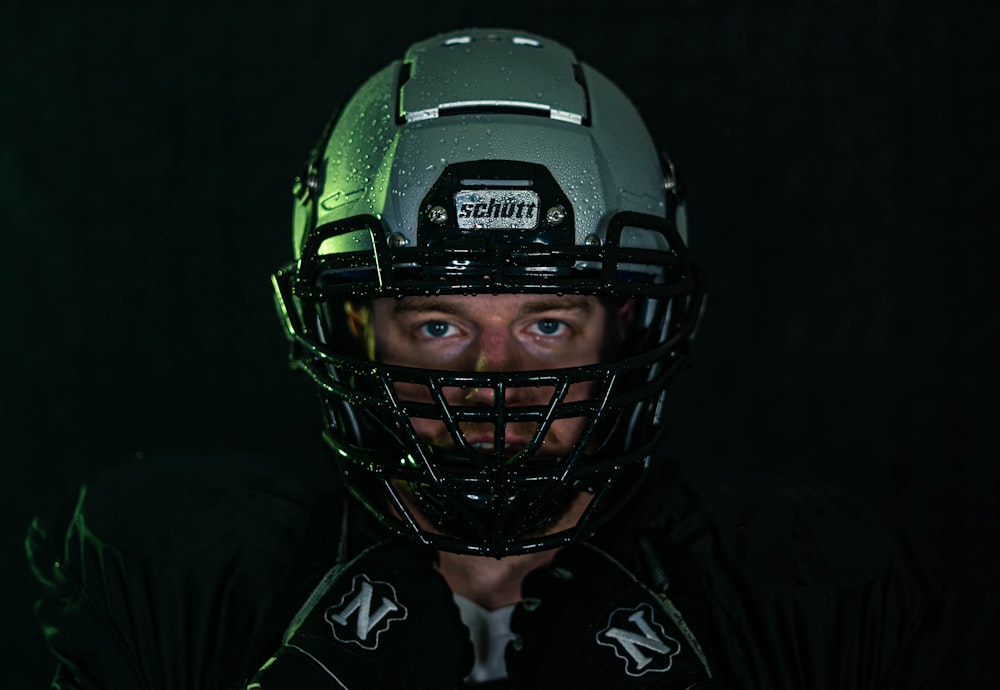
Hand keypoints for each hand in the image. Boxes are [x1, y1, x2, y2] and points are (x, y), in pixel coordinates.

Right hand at [248, 539, 471, 688]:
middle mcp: (430, 580)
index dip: (394, 581)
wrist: (324, 687)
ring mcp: (445, 617)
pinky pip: (454, 650)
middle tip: (379, 627)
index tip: (378, 597)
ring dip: (423, 632)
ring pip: (441, 618)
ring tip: (391, 650)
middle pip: (428, 589)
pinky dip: (436, 659)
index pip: (412, 558)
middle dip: (409, 606)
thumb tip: (342, 497)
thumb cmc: (314, 632)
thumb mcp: (312, 568)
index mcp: (401, 555)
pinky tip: (407, 665)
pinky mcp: (455, 653)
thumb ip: (332, 525)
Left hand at [506, 542, 718, 688]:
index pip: (569, 557)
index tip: (581, 582)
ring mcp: (544, 637)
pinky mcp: (533, 671)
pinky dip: (530, 656)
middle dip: (550, 593)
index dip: (575, 570)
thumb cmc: (675, 658)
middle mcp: (563, 600)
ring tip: (557, 639)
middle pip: (539, 584)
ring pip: (525, 617)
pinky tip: (549, 663)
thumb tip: (647, 538)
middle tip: (566, 610)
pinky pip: (516, 653)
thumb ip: (666, 559)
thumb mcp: (686, 599)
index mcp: (596, 577)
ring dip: (539, 623)